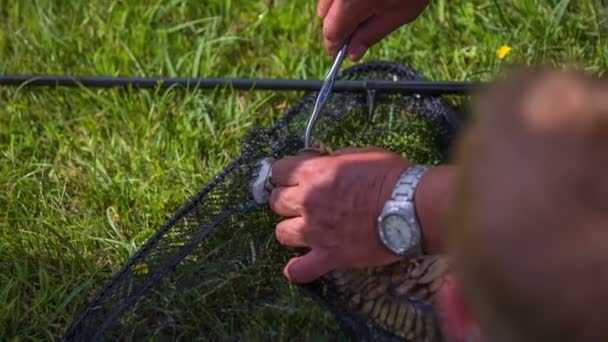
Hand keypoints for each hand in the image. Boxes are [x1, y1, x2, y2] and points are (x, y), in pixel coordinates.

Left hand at [268, 147, 411, 282]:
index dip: (286, 174)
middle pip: (276, 202)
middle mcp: (308, 202)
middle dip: (287, 199)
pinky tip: (299, 266)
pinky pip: (300, 270)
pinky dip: (297, 270)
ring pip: (281, 233)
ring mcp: (315, 232)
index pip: (278, 171)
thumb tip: (324, 162)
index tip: (295, 177)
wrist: (412, 208)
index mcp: (314, 173)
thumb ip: (334, 159)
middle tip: (303, 201)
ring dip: (290, 229)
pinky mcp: (329, 256)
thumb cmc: (390, 176)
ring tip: (304, 228)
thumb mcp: (360, 154)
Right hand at [317, 0, 428, 59]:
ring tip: (365, 5)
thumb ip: (372, 34)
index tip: (339, 52)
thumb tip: (352, 53)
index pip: (331, 31)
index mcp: (351, 3)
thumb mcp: (400, 13)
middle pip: (324, 12)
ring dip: (339, 6)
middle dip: (337, 23)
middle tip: (357, 28)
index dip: (334, 46)